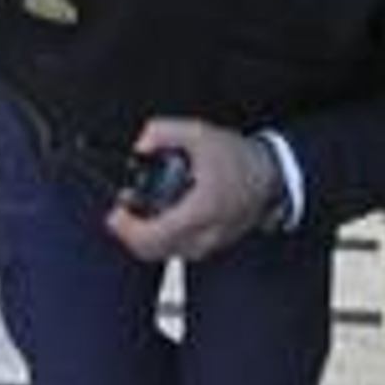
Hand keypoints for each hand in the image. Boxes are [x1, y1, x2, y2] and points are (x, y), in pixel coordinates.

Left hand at [105, 119, 279, 263]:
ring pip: (165, 253)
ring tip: (138, 211)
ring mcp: (209, 245)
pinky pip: (178, 250)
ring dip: (145, 236)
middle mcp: (204, 235)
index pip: (154, 236)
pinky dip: (161, 237)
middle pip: (153, 251)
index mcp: (200, 211)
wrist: (269, 174)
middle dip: (130, 233)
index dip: (127, 229)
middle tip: (121, 212)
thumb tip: (140, 145)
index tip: (115, 213)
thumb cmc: (238, 158)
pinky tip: (158, 216)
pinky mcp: (212, 246)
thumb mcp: (199, 133)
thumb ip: (163, 132)